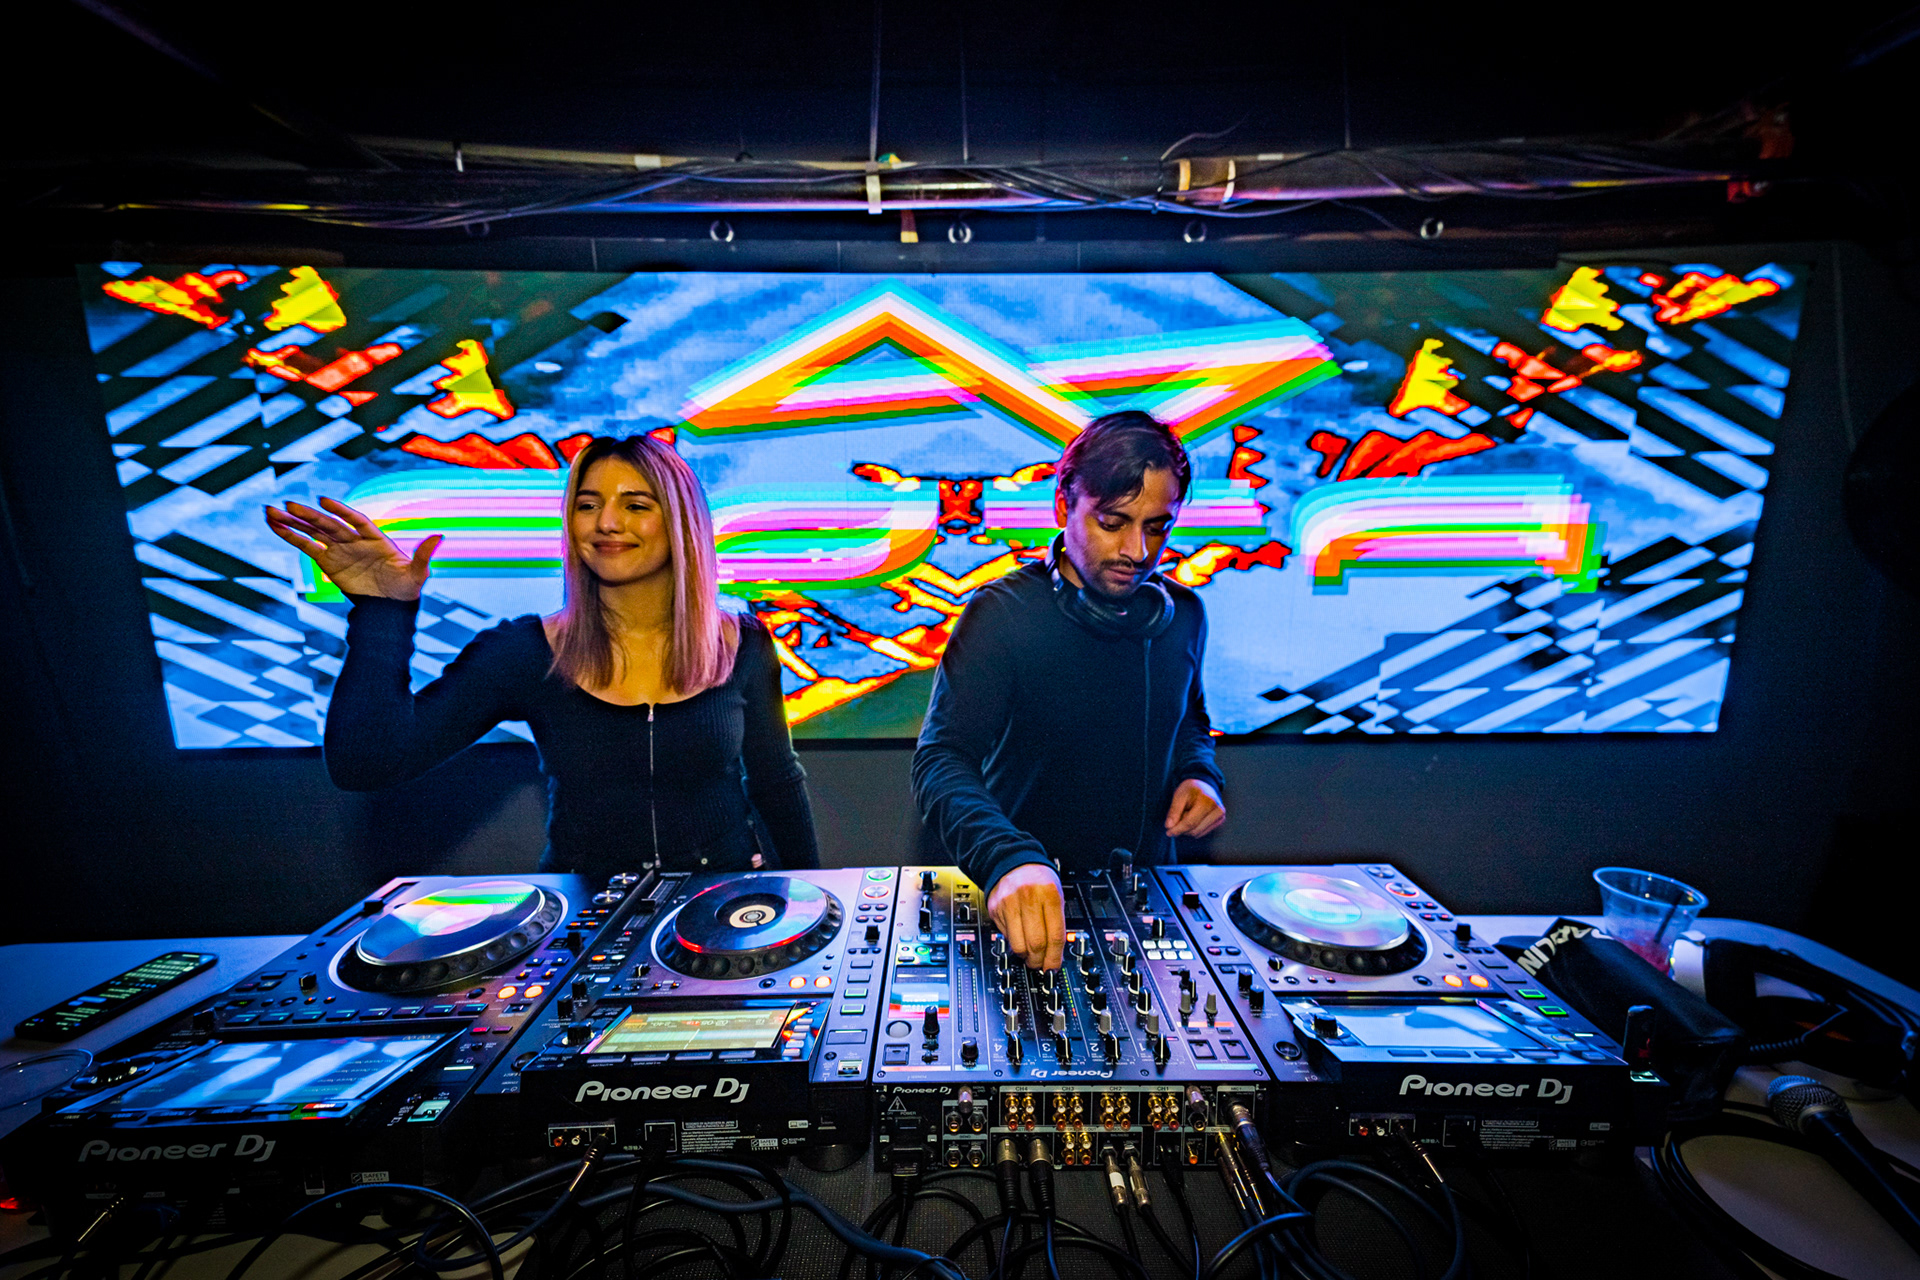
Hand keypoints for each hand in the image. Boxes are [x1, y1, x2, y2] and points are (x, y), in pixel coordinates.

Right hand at [264, 497, 441, 599]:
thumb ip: (424, 555)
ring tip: (270, 511)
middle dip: (309, 515)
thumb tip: (440, 536)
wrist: (391, 607)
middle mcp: (355, 540)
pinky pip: (307, 546)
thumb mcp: (417, 574)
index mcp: (375, 538)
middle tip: (288, 504)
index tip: (324, 501)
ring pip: (313, 531)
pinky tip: (275, 526)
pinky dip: (292, 536)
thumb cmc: (406, 588)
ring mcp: (339, 549)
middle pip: (329, 524)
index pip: (356, 520)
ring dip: (293, 522)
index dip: (341, 511)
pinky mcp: (328, 561)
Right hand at [987, 863, 1065, 970]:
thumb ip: (1056, 921)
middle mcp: (1028, 898)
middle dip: (1039, 960)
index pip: (1055, 934)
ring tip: (1029, 956)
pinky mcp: (995, 909)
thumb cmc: (1038, 879)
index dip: (1055, 956)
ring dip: (1025, 956)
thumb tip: (1054, 954)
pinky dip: (1014, 941)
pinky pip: (1006, 936)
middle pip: (1036, 943)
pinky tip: (1019, 936)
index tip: (1053, 967)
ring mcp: (1009, 903)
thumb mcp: (1055, 894)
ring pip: (1018, 944)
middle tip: (1041, 964)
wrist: (1012, 861)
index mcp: (1049, 894)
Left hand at [1165, 778, 1225, 838]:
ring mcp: (1221, 817)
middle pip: (1194, 830)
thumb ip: (1174, 811)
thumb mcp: (1179, 795)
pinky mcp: (1220, 821)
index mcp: (1207, 801)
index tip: (1168, 832)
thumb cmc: (1190, 789)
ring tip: (1186, 814)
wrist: (1204, 785)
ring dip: (1187, 828)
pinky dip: (1194, 828)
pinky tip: (1193, 817)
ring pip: (1198, 833)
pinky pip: (1202, 832)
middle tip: (1177, 816)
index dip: (1178, 829)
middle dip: (1182, 827)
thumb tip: (1169, 826)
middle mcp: (1218, 810)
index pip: (1190, 822)